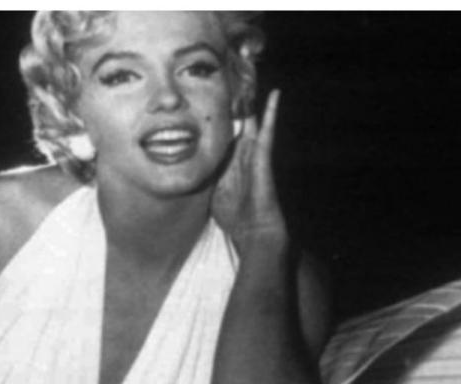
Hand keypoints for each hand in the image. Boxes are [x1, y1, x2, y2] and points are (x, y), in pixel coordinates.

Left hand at [211, 90, 287, 255]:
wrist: (254, 233)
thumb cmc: (234, 218)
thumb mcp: (212, 195)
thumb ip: (204, 180)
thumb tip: (186, 171)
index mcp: (230, 162)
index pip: (224, 134)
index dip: (219, 117)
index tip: (211, 96)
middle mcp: (243, 155)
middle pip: (239, 122)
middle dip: (236, 102)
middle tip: (234, 74)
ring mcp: (254, 155)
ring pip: (253, 122)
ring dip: (253, 100)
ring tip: (253, 76)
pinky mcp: (264, 158)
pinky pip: (268, 133)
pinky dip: (271, 114)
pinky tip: (275, 95)